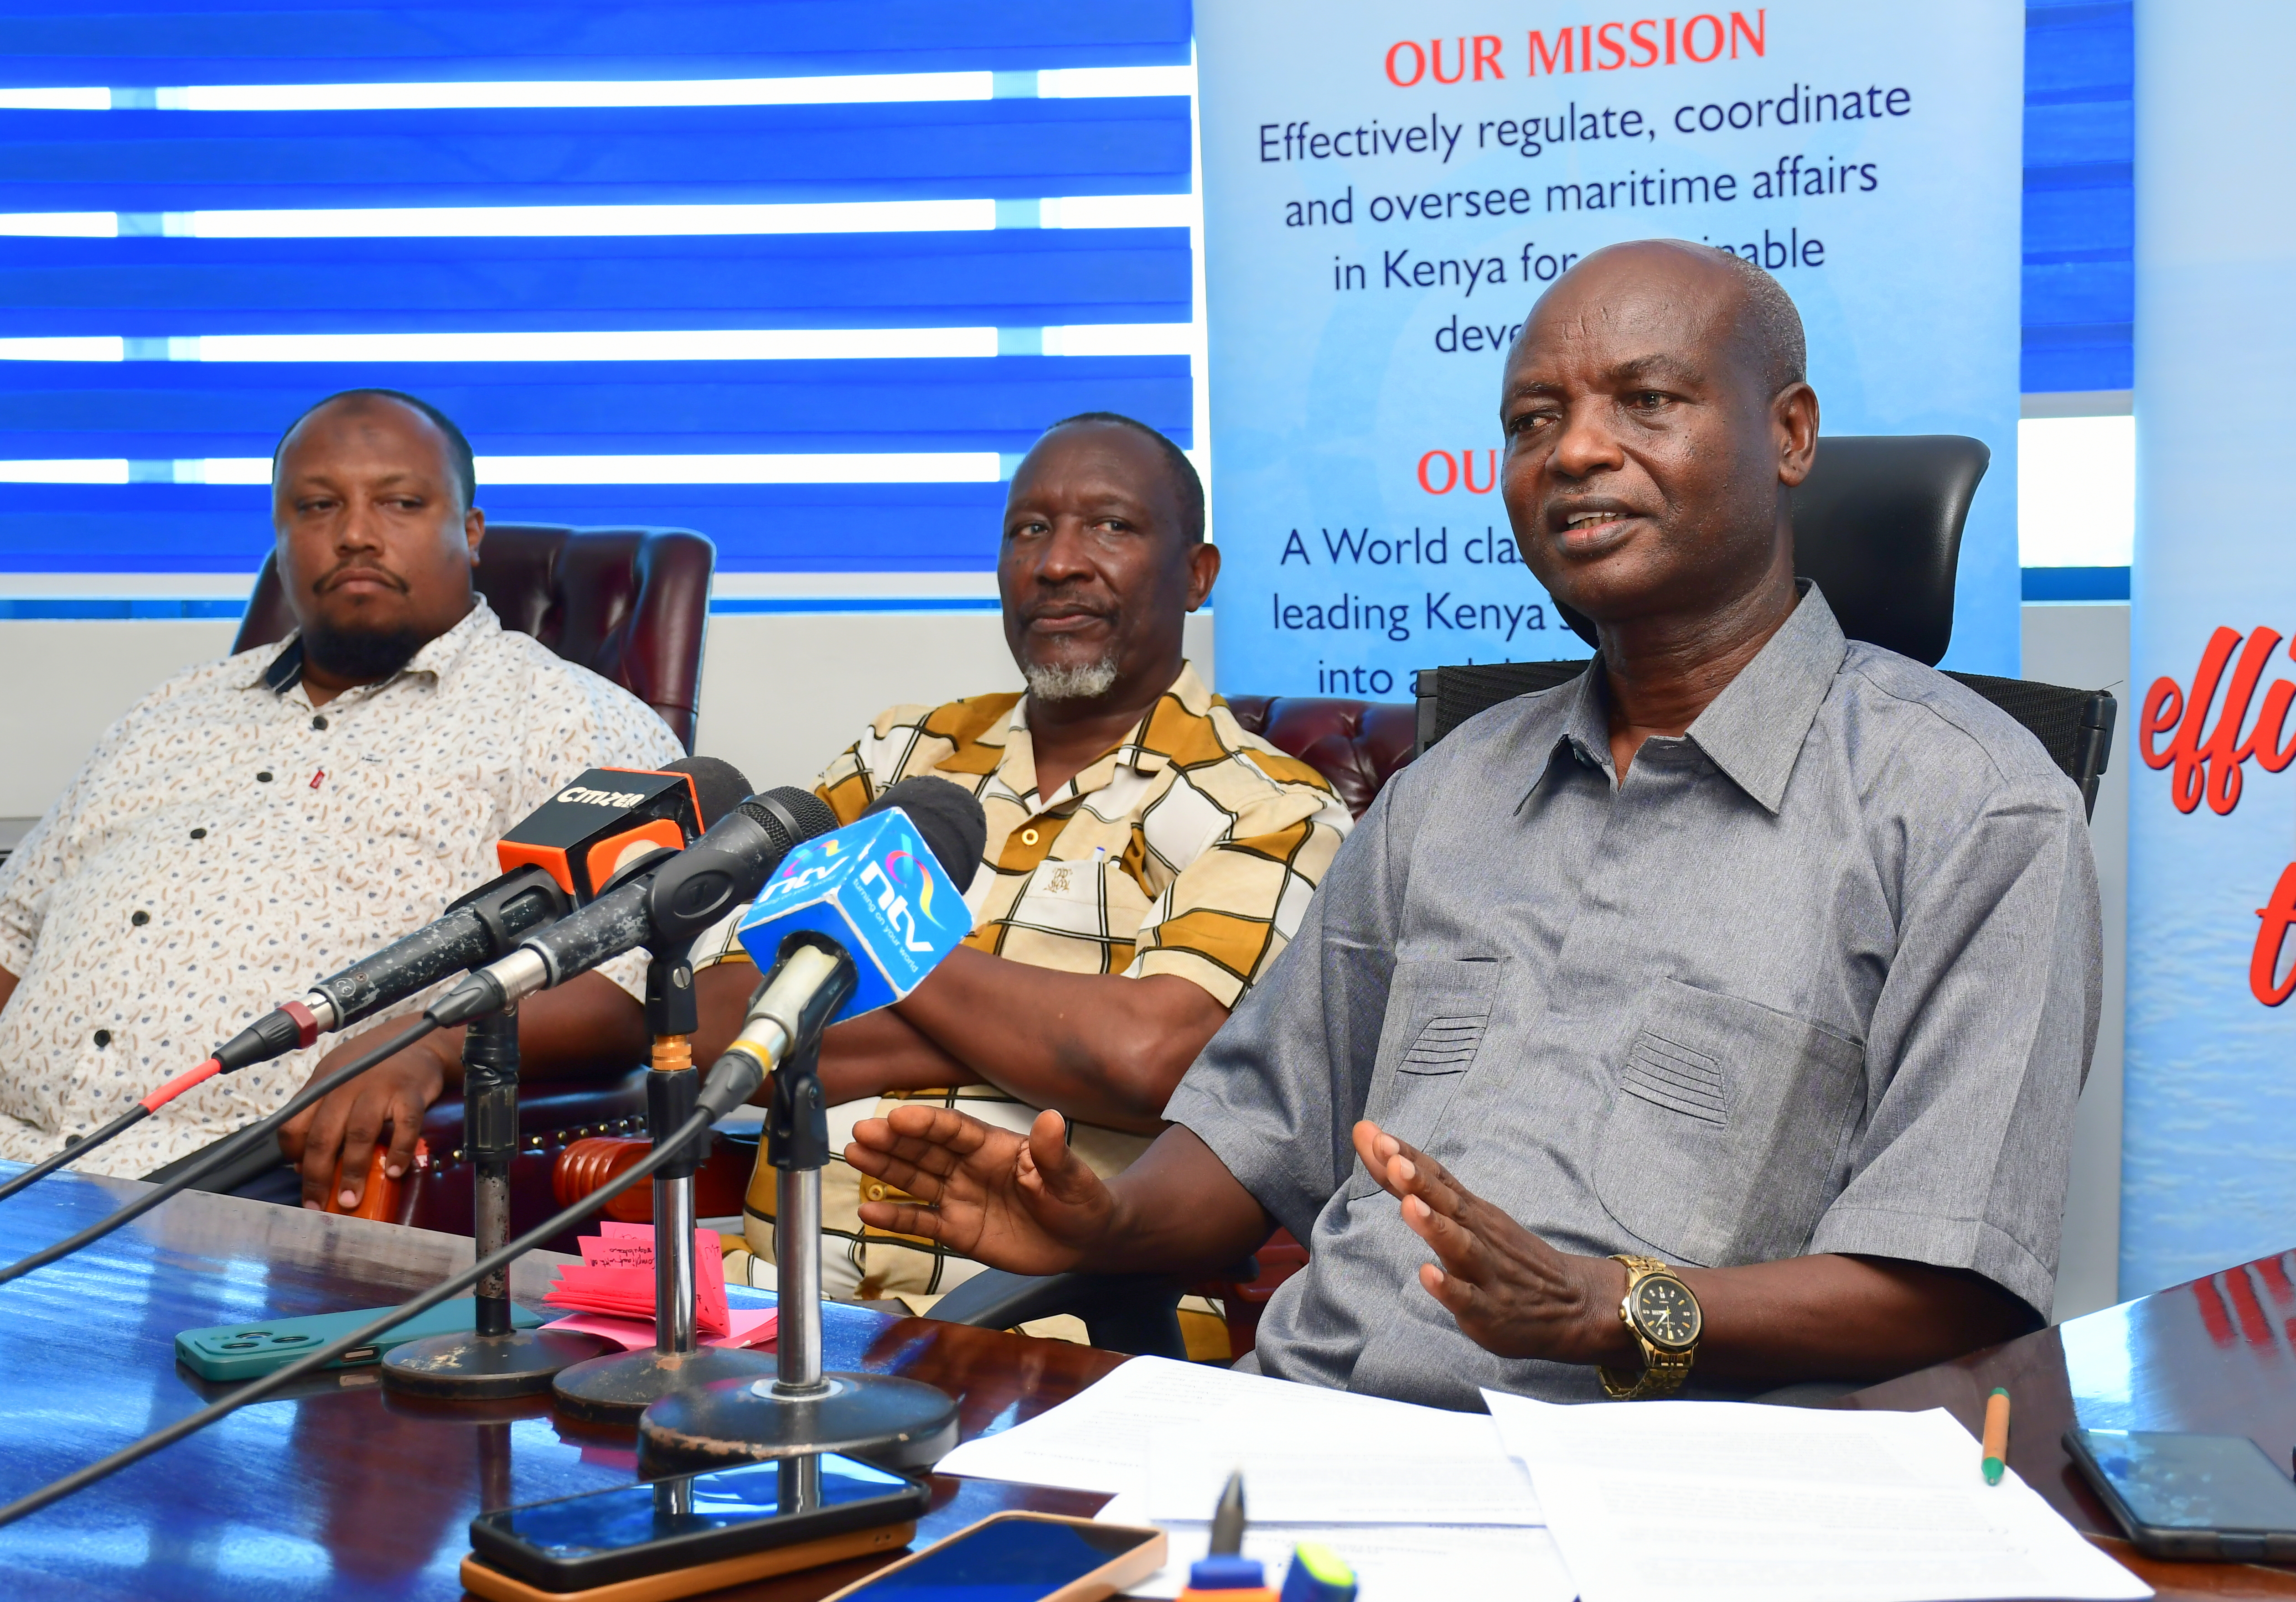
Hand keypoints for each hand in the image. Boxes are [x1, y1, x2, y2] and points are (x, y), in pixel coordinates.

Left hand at [277, 1028, 458, 1209]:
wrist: (416, 1039)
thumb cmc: (371, 1064)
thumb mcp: (335, 1078)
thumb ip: (318, 1113)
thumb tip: (302, 1161)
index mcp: (322, 1085)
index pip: (294, 1124)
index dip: (293, 1156)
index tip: (301, 1177)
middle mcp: (346, 1086)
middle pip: (323, 1135)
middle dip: (317, 1176)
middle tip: (318, 1205)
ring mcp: (379, 1089)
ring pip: (359, 1134)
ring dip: (352, 1171)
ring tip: (350, 1199)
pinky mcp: (410, 1093)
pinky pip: (404, 1127)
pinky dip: (400, 1152)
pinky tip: (396, 1172)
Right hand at [847, 1105, 1117, 1276]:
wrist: (1083, 1240)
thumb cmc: (1080, 1200)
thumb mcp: (1071, 1177)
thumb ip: (1053, 1153)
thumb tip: (1051, 1119)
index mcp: (995, 1146)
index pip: (954, 1130)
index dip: (926, 1123)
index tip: (897, 1116)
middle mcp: (970, 1167)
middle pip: (926, 1151)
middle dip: (894, 1141)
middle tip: (861, 1132)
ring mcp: (961, 1197)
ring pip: (916, 1180)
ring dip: (885, 1168)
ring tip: (853, 1155)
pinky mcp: (958, 1230)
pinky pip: (922, 1222)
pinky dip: (896, 1218)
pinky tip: (868, 1211)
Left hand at [1353, 1120, 1631, 1364]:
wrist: (1571, 1305)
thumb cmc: (1503, 1254)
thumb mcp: (1465, 1214)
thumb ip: (1415, 1182)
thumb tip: (1371, 1136)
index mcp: (1470, 1211)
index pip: (1435, 1177)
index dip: (1404, 1157)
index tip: (1373, 1134)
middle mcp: (1478, 1234)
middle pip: (1447, 1203)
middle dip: (1418, 1181)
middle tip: (1392, 1158)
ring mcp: (1485, 1272)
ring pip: (1459, 1246)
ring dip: (1434, 1226)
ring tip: (1410, 1206)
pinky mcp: (1488, 1309)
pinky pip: (1467, 1297)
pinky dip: (1448, 1287)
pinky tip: (1427, 1275)